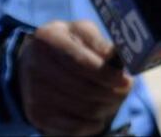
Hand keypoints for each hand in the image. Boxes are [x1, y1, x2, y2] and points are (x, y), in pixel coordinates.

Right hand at [16, 19, 132, 135]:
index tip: (126, 80)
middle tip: (126, 91)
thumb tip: (117, 58)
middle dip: (112, 93)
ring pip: (82, 109)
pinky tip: (100, 117)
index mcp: (49, 38)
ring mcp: (34, 93)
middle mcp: (36, 66)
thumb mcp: (84, 32)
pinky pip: (72, 128)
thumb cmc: (69, 43)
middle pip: (84, 89)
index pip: (81, 62)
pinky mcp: (37, 115)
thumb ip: (100, 43)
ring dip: (106, 108)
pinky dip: (93, 125)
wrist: (35, 61)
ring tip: (115, 100)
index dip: (107, 74)